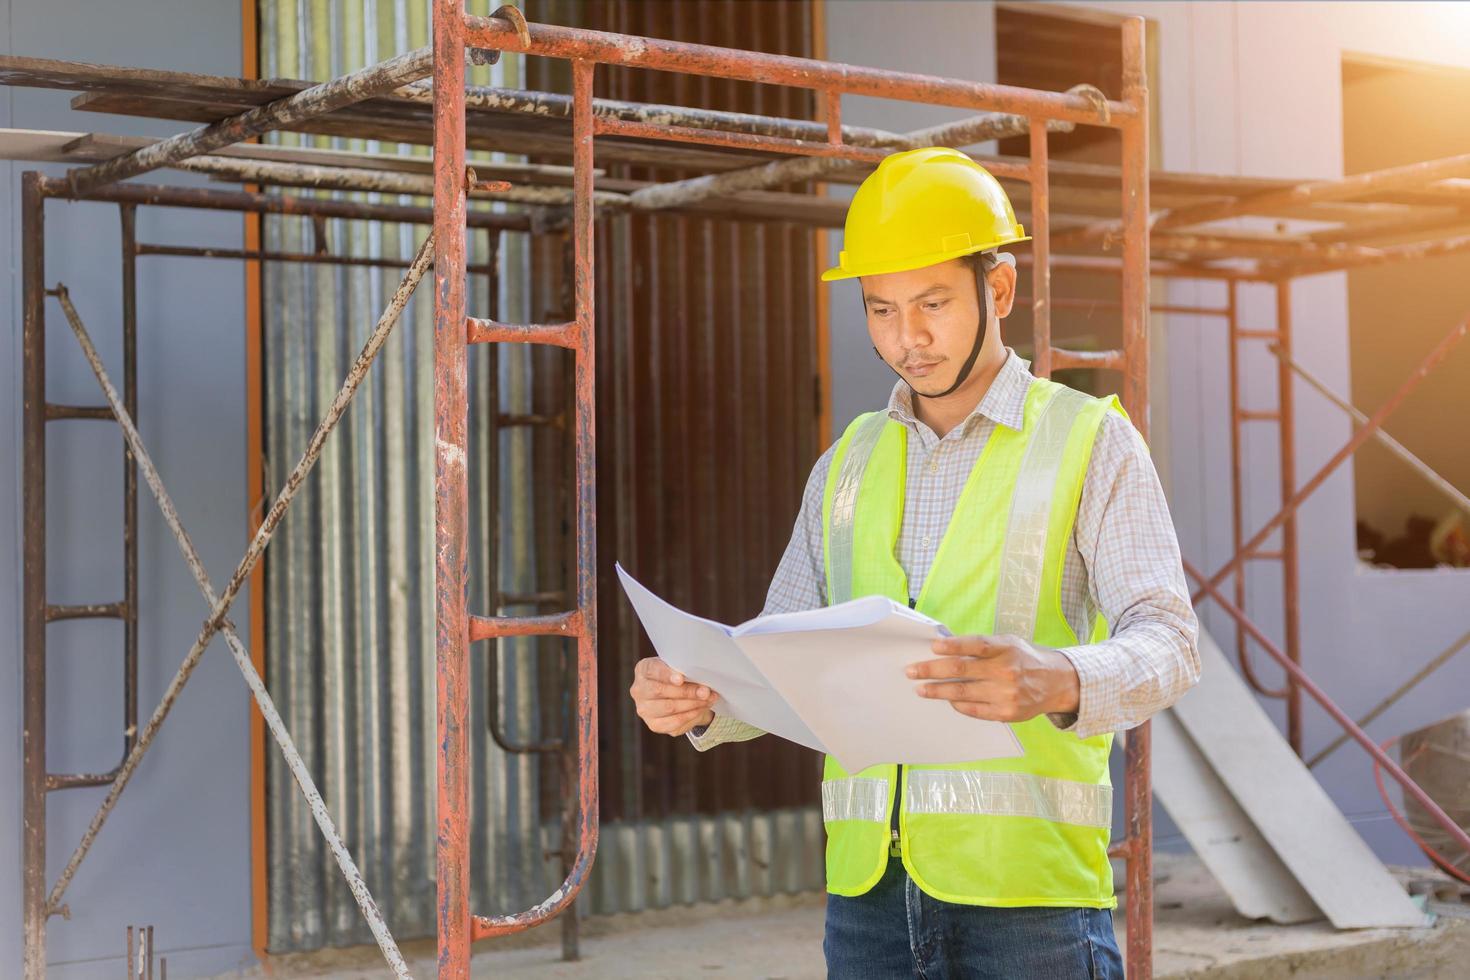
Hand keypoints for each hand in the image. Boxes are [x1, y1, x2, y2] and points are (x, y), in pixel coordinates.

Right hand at [629, 657, 719, 735]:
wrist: (679, 694)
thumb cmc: (679, 677)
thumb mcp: (680, 668)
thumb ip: (686, 671)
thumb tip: (702, 686)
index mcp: (643, 670)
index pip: (652, 670)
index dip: (666, 675)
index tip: (681, 679)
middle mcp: (639, 690)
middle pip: (660, 691)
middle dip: (686, 691)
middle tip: (705, 691)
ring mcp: (644, 709)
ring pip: (668, 708)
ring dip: (692, 704)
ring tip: (708, 699)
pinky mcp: (654, 725)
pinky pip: (674, 722)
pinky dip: (691, 715)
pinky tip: (701, 709)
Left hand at [905, 634, 1079, 722]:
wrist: (1056, 683)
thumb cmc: (1024, 659)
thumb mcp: (1008, 643)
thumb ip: (981, 645)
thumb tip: (945, 648)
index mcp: (1005, 648)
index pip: (974, 645)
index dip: (952, 646)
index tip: (932, 647)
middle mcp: (1005, 671)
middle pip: (961, 671)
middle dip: (931, 671)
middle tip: (912, 671)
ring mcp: (1006, 694)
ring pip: (963, 693)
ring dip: (938, 691)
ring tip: (921, 689)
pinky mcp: (1006, 713)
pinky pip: (974, 710)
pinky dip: (957, 705)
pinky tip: (946, 700)